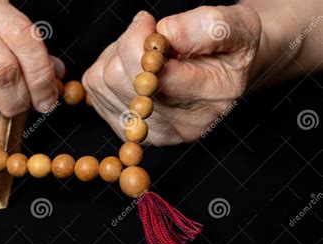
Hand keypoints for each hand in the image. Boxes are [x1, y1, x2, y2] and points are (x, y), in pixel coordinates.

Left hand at [82, 6, 260, 145]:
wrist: (226, 73)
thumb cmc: (230, 47)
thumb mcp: (235, 25)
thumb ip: (203, 27)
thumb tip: (163, 35)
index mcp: (210, 98)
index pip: (155, 75)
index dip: (141, 41)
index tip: (150, 23)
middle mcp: (178, 125)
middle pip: (119, 79)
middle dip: (126, 45)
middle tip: (146, 32)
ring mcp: (151, 133)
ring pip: (102, 83)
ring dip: (116, 56)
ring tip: (143, 53)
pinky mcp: (129, 131)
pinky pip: (95, 91)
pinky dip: (106, 70)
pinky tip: (132, 68)